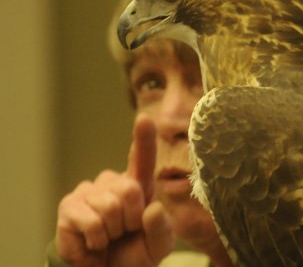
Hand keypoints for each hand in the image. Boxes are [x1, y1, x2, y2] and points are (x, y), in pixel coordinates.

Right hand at [55, 115, 173, 266]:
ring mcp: (89, 192)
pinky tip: (93, 242)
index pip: (142, 158)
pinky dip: (97, 239)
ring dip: (113, 231)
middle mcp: (113, 182)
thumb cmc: (133, 253)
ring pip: (111, 206)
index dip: (143, 138)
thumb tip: (152, 208)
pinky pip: (92, 221)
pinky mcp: (69, 206)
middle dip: (131, 219)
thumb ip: (161, 228)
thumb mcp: (158, 245)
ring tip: (108, 237)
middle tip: (124, 231)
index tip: (144, 119)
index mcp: (138, 186)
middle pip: (130, 189)